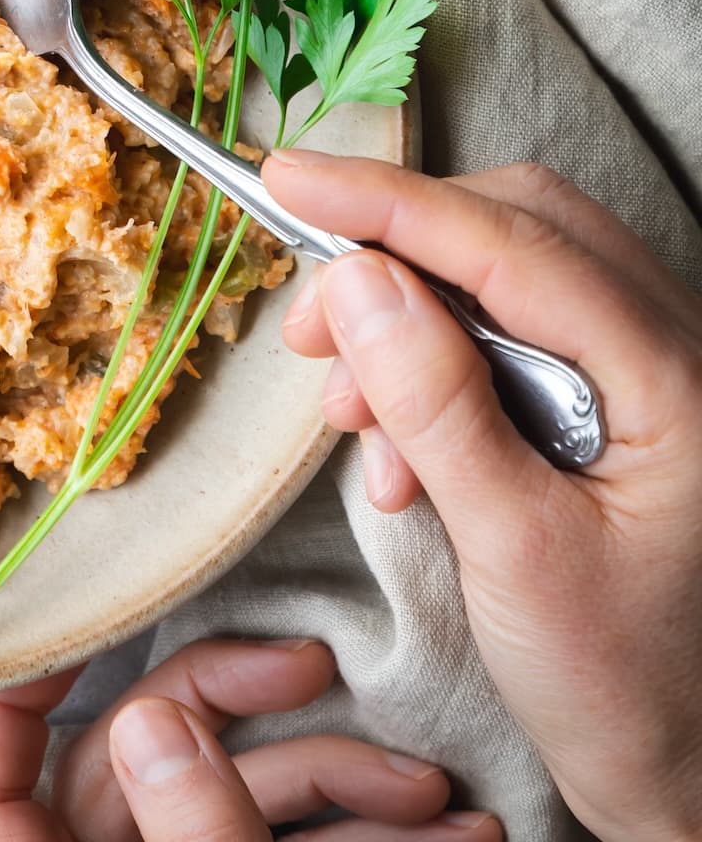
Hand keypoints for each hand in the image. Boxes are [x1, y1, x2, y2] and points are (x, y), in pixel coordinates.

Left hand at [0, 637, 497, 839]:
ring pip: (239, 803)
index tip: (86, 612)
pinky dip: (364, 838)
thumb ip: (187, 827)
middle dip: (253, 713)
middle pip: (146, 761)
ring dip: (344, 783)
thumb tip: (149, 716)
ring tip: (438, 793)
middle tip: (322, 669)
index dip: (15, 689)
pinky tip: (458, 833)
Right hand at [266, 152, 701, 841]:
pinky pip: (511, 339)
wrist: (687, 770)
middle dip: (393, 260)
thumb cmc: (623, 681)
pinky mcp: (617, 403)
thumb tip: (356, 280)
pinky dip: (434, 376)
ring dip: (407, 331)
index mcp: (674, 379)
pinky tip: (403, 457)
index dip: (388, 201)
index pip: (512, 241)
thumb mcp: (514, 549)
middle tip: (309, 332)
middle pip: (515, 230)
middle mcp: (673, 352)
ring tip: (355, 424)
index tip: (286, 179)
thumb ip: (437, 405)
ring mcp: (649, 373)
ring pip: (505, 280)